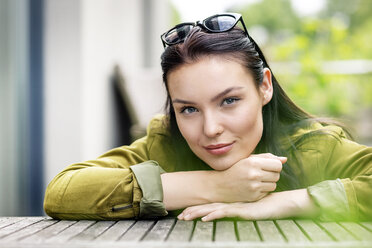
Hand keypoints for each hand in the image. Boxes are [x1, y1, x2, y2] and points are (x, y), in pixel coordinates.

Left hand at [178, 189, 318, 220]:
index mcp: (229, 203)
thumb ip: (239, 208)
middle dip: (193, 211)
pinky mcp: (241, 210)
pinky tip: (205, 219)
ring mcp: (234, 206)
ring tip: (185, 217)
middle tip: (180, 216)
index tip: (186, 211)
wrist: (278, 203)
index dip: (198, 207)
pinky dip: (213, 215)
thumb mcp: (249, 206)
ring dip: (198, 213)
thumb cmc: (265, 204)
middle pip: (208, 206)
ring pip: (212, 209)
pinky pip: (224, 213)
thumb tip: (230, 210)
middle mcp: (230, 203)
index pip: (211, 205)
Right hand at [213, 153, 285, 202]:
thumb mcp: (248, 159)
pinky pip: (267, 192)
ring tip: (258, 180)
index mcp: (253, 162)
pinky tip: (253, 187)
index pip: (278, 165)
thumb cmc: (236, 169)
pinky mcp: (254, 196)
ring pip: (274, 184)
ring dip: (268, 183)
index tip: (268, 166)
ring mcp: (254, 186)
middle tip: (261, 174)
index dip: (275, 166)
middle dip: (272, 174)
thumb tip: (285, 159)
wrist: (220, 185)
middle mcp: (254, 174)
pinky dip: (263, 190)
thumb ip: (267, 157)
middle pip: (277, 175)